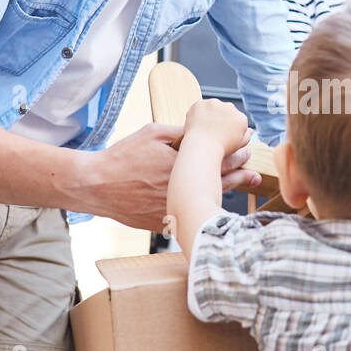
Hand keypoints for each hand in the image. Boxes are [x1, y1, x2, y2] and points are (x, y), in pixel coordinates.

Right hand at [73, 121, 256, 229]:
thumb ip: (179, 131)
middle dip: (240, 170)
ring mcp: (173, 208)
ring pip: (208, 198)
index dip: (236, 149)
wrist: (97, 185)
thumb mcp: (152, 133)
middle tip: (253, 165)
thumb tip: (199, 128)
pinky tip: (214, 201)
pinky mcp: (164, 222)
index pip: (217, 156)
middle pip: (219, 179)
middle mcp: (180, 188)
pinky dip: (203, 206)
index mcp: (180, 165)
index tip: (248, 142)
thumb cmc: (123, 157)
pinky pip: (189, 215)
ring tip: (248, 181)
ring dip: (230, 189)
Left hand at [182, 99, 249, 154]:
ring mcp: (214, 103)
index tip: (220, 136)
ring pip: (212, 107)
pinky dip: (197, 113)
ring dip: (209, 114)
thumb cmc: (221, 149)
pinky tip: (196, 124)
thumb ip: (246, 135)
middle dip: (219, 118)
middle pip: (225, 111)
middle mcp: (230, 107)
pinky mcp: (201, 103)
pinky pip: (199, 107)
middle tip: (211, 131)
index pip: (235, 119)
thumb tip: (251, 130)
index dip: (227, 127)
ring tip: (203, 128)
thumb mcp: (239, 145)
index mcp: (241, 118)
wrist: (203, 147)